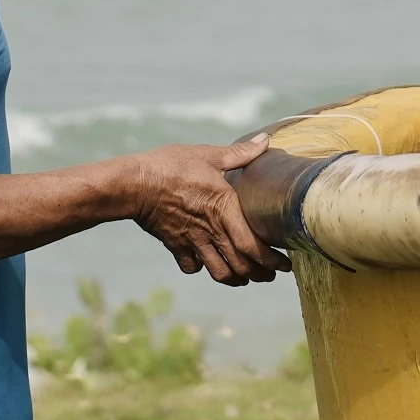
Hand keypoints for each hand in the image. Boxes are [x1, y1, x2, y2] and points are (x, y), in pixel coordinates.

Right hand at [123, 136, 284, 284]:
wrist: (135, 184)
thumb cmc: (171, 166)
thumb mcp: (207, 155)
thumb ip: (239, 154)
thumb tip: (265, 141)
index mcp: (225, 209)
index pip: (254, 246)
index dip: (272, 260)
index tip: (285, 264)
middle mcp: (211, 230)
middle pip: (241, 266)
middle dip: (260, 274)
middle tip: (271, 274)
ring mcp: (192, 241)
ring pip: (219, 272)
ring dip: (236, 278)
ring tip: (246, 277)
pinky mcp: (175, 245)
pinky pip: (192, 266)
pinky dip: (201, 268)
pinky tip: (206, 263)